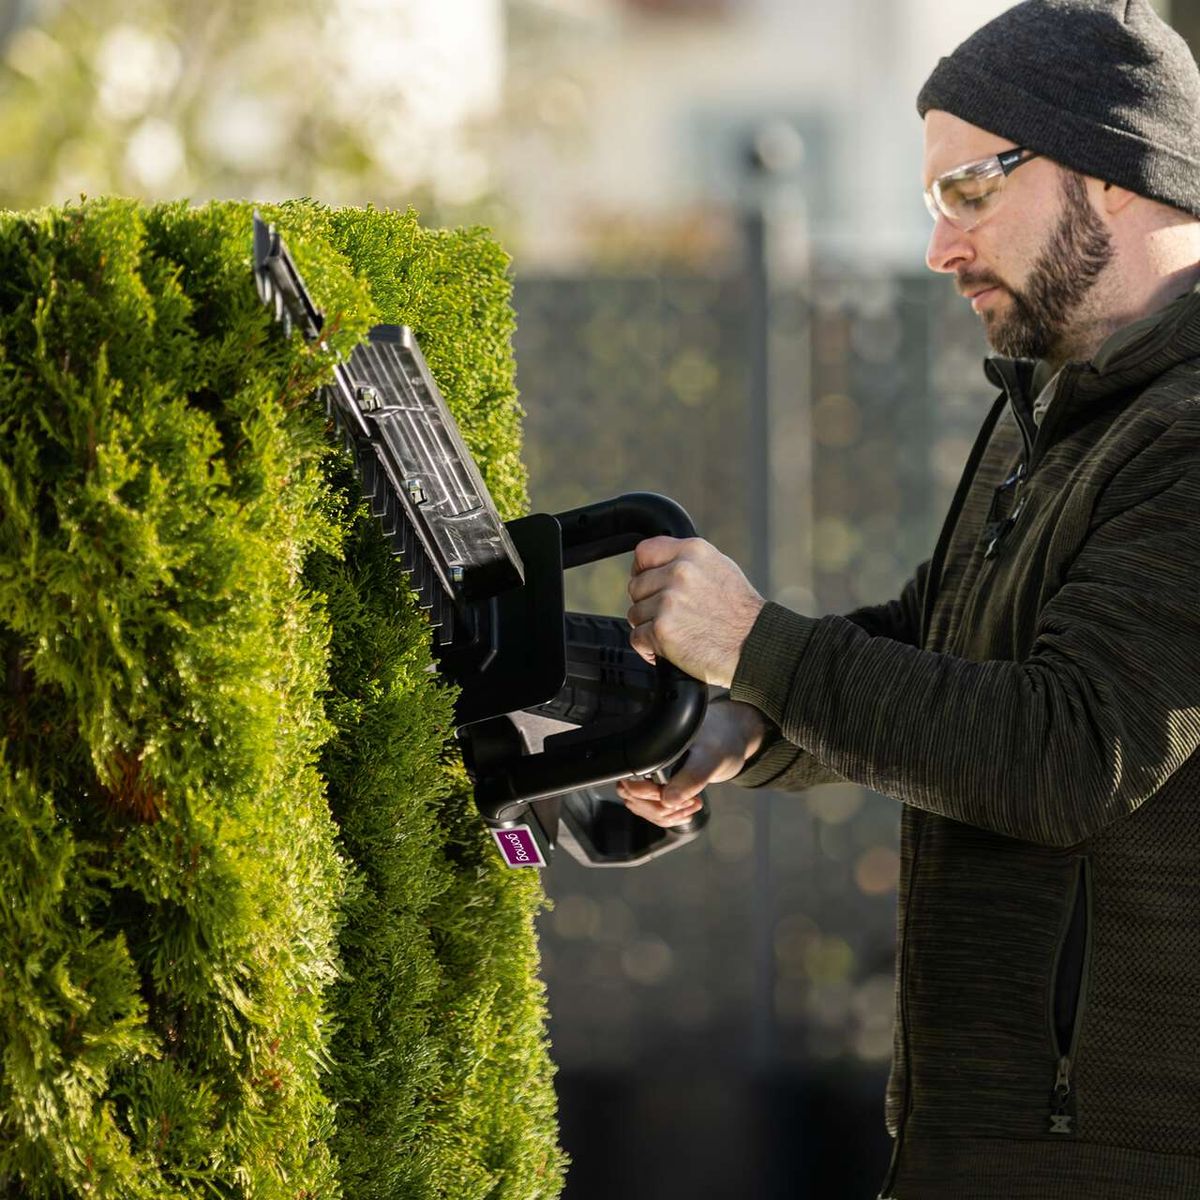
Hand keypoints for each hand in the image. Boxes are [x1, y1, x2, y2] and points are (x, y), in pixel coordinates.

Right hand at [616, 698, 768, 827]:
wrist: (730, 736)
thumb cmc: (720, 739)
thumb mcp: (710, 759)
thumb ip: (691, 778)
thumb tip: (668, 799)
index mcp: (649, 747)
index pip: (630, 781)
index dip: (649, 796)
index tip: (673, 798)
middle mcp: (643, 758)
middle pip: (633, 798)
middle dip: (661, 808)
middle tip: (689, 803)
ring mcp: (649, 771)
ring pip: (642, 807)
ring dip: (667, 814)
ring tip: (692, 806)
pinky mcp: (658, 782)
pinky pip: (652, 807)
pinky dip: (669, 815)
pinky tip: (686, 810)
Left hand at [626, 536, 764, 687]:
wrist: (756, 645)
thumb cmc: (741, 614)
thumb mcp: (720, 569)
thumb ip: (687, 563)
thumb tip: (657, 567)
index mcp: (693, 552)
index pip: (645, 552)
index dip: (641, 571)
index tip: (648, 584)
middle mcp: (679, 572)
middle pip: (636, 586)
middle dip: (647, 604)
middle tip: (670, 617)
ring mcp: (669, 601)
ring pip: (635, 613)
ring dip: (649, 627)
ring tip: (676, 632)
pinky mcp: (662, 630)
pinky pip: (637, 638)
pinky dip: (648, 648)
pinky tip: (668, 649)